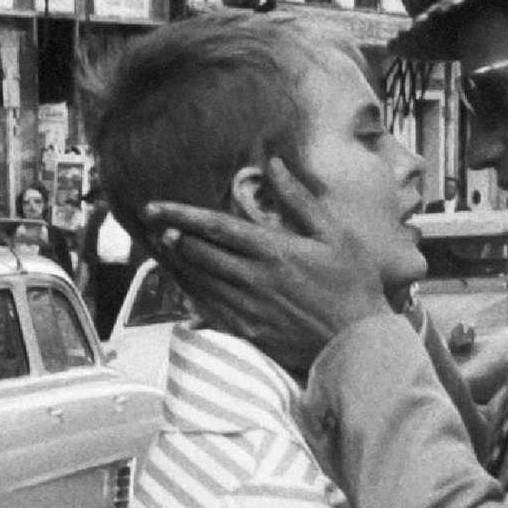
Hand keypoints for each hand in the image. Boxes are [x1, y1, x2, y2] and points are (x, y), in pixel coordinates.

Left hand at [143, 158, 393, 364]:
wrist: (357, 343)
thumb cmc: (353, 284)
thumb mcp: (336, 235)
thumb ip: (300, 200)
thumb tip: (274, 165)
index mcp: (273, 250)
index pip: (214, 226)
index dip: (180, 214)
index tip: (154, 206)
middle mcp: (253, 278)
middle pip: (198, 253)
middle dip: (171, 235)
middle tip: (151, 223)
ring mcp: (247, 308)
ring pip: (197, 281)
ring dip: (175, 262)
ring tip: (159, 247)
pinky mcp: (247, 331)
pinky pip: (207, 308)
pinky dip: (190, 292)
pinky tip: (182, 283)